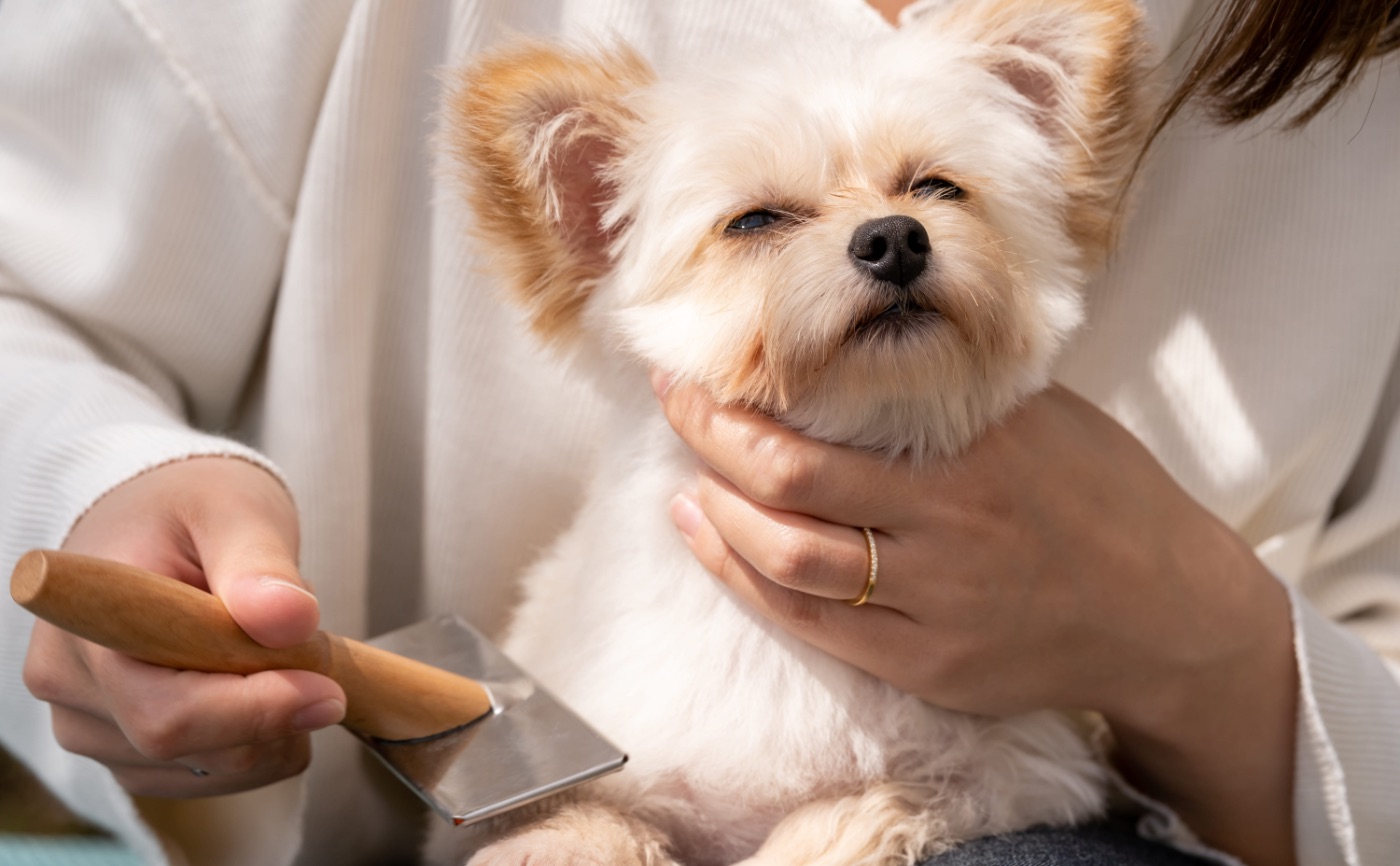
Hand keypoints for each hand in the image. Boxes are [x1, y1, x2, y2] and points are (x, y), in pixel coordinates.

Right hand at [21, 457, 345, 797]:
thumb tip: (289, 620)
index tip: (328, 688)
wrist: (158, 517)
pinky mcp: (126, 751)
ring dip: (275, 726)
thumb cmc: (194, 505)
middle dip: (277, 710)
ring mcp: (93, 727)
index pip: (166, 713)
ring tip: (273, 648)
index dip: (255, 710)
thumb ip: (261, 565)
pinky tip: (265, 685)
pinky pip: (214, 776)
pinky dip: (262, 742)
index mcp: (86, 626)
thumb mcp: (236, 509)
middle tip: (316, 651)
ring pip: (212, 771)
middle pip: (192, 749)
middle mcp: (71, 688)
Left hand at [656, 376, 1297, 864]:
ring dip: (718, 524)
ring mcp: (934, 611)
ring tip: (686, 490)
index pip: (815, 435)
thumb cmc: (1106, 496)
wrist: (1168, 612)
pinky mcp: (929, 667)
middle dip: (709, 446)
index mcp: (970, 458)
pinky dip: (754, 586)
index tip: (692, 376)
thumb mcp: (1040, 415)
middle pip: (786, 491)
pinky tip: (724, 548)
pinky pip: (816, 630)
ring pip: (787, 568)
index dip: (733, 409)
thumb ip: (949, 390)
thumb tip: (857, 345)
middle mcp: (945, 534)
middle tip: (677, 412)